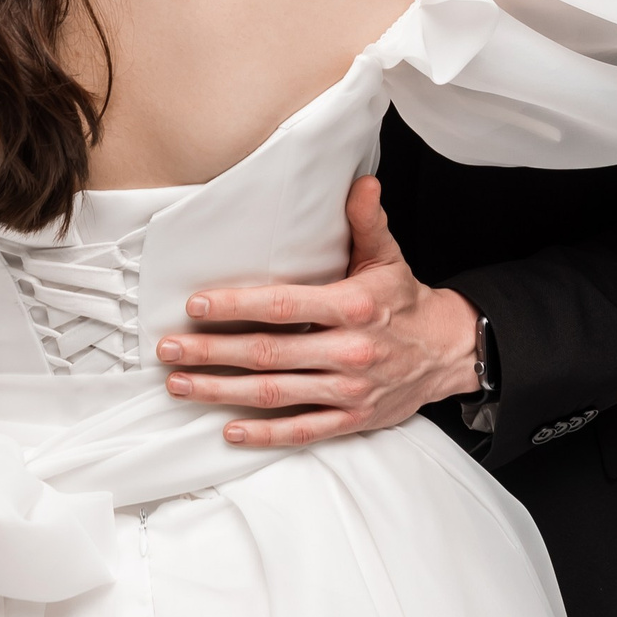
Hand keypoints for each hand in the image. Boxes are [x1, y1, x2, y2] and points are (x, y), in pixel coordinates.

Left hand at [155, 178, 483, 448]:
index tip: (196, 306)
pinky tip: (229, 431)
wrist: (448, 352)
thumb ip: (367, 221)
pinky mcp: (352, 420)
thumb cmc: (405, 302)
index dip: (236, 306)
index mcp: (353, 307)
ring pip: (274, 394)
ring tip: (180, 384)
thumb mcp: (388, 257)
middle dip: (212, 352)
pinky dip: (264, 435)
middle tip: (169, 349)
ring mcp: (349, 390)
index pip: (283, 306)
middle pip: (268, 354)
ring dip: (221, 391)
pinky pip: (302, 431)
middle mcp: (349, 351)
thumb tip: (360, 181)